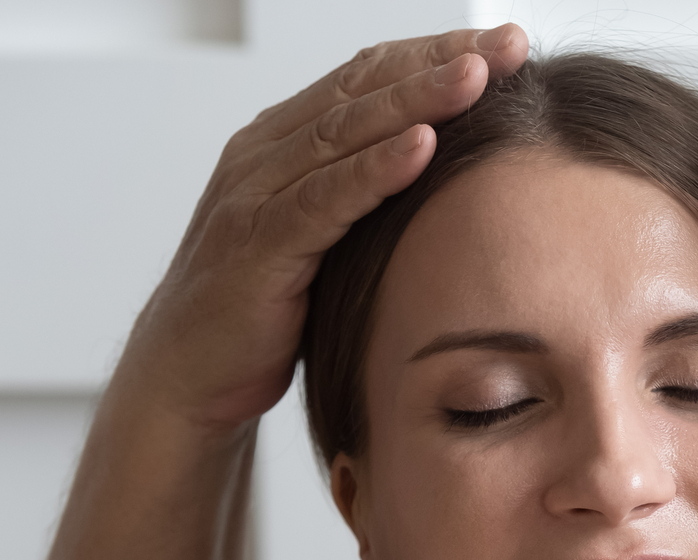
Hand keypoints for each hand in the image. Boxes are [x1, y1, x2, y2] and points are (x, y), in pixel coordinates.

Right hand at [108, 24, 529, 437]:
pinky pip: (324, 200)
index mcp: (283, 144)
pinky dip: (375, 171)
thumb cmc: (262, 313)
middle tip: (509, 45)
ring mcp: (256, 195)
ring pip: (345, 132)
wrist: (187, 377)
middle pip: (362, 90)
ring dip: (417, 101)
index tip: (505, 46)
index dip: (436, 54)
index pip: (367, 78)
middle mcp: (266, 155)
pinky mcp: (257, 246)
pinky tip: (423, 148)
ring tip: (477, 78)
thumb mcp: (324, 242)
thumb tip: (446, 180)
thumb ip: (364, 201)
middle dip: (440, 62)